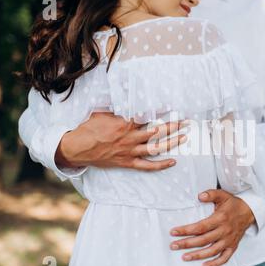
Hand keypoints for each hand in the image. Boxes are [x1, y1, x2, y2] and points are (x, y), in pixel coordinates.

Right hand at [55, 112, 186, 170]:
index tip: (174, 108)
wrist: (77, 148)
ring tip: (184, 137)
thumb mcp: (102, 112)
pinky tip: (173, 162)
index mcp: (124, 123)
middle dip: (173, 125)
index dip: (162, 111)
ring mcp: (130, 151)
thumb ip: (118, 109)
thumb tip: (126, 99)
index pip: (148, 115)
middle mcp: (130, 137)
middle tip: (187, 122)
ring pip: (156, 147)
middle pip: (157, 130)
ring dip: (171, 142)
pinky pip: (147, 165)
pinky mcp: (128, 162)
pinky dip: (160, 165)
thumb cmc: (88, 128)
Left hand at [170, 190, 254, 265]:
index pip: (200, 227)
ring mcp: (229, 240)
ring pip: (212, 251)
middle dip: (186, 244)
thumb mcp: (223, 195)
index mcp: (220, 218)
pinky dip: (215, 263)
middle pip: (203, 240)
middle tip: (173, 246)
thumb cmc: (233, 204)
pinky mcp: (233, 246)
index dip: (186, 230)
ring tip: (184, 257)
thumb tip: (200, 196)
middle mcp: (224, 231)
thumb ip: (211, 194)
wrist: (249, 212)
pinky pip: (224, 258)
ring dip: (197, 255)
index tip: (173, 232)